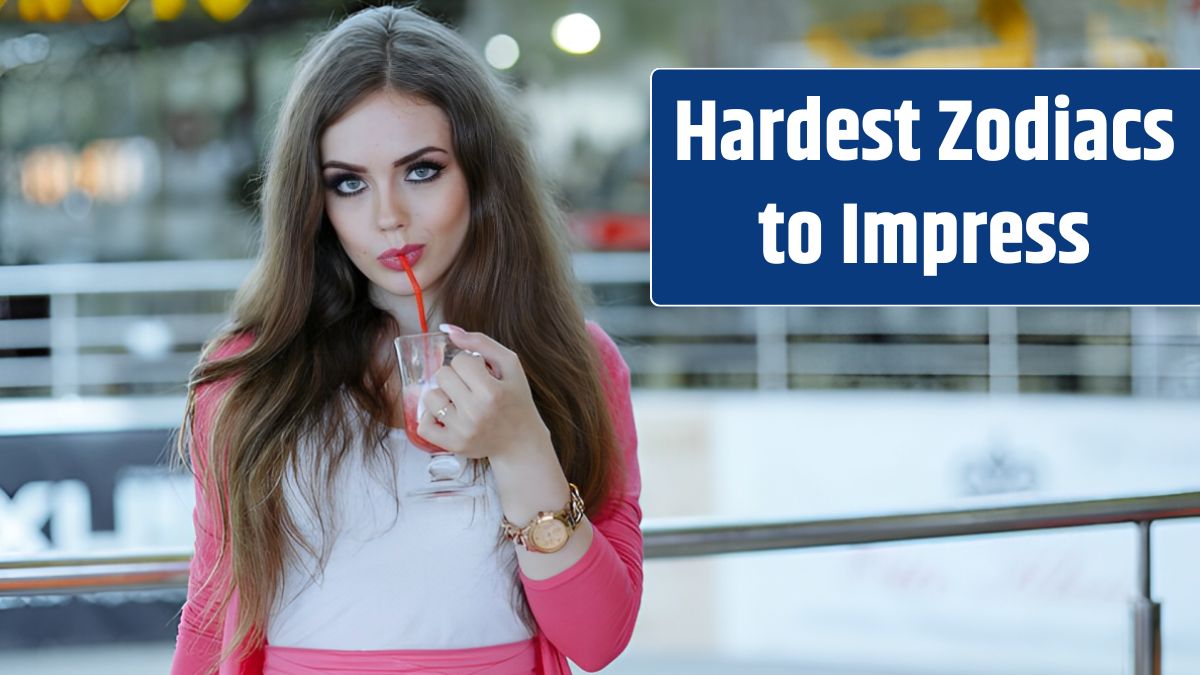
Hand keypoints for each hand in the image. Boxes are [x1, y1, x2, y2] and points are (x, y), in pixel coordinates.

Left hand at [415, 323, 551, 459]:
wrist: (521, 441)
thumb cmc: (516, 399)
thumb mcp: (510, 365)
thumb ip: (481, 342)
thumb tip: (448, 329)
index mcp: (492, 391)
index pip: (460, 360)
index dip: (470, 363)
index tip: (482, 374)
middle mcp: (475, 412)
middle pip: (442, 375)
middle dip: (455, 377)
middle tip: (471, 387)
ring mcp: (462, 430)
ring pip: (430, 396)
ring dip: (443, 395)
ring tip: (460, 401)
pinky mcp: (452, 444)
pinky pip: (423, 424)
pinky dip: (430, 416)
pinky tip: (447, 415)